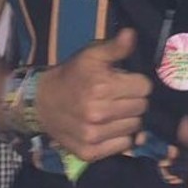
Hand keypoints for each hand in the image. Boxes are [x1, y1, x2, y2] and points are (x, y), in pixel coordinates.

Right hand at [35, 29, 151, 160]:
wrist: (42, 103)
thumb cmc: (72, 76)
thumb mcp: (91, 55)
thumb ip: (115, 47)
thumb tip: (131, 34)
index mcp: (101, 87)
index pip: (144, 87)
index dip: (137, 82)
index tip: (125, 81)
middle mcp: (98, 113)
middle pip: (141, 107)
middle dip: (134, 99)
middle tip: (118, 96)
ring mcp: (93, 135)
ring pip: (135, 127)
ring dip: (128, 119)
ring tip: (113, 111)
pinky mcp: (90, 152)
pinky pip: (124, 146)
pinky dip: (120, 137)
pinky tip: (109, 127)